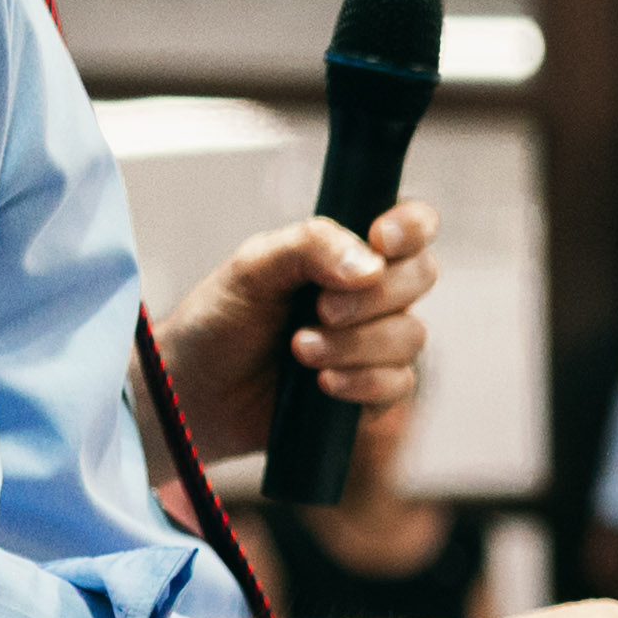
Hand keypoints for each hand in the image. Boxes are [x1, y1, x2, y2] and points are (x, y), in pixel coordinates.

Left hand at [154, 198, 437, 461]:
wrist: (196, 391)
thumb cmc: (221, 319)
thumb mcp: (252, 267)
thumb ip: (309, 246)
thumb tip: (370, 265)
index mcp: (350, 250)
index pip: (412, 224)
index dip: (412, 226)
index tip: (381, 240)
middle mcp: (374, 293)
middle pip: (422, 275)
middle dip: (375, 296)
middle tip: (320, 309)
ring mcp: (378, 344)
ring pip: (410, 335)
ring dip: (355, 344)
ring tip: (301, 350)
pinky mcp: (375, 393)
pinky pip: (399, 384)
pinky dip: (361, 382)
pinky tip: (322, 384)